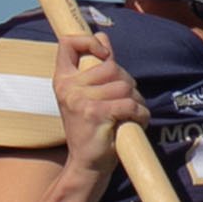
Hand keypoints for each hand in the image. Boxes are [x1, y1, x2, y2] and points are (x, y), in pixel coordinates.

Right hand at [52, 31, 149, 176]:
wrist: (86, 165)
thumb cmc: (90, 130)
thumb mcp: (88, 95)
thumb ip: (95, 66)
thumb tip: (102, 36)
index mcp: (63, 80)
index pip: (69, 43)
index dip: (90, 41)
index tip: (104, 55)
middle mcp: (68, 88)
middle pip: (111, 67)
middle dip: (127, 84)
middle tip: (124, 102)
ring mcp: (80, 100)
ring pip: (124, 86)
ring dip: (136, 101)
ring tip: (129, 115)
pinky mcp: (95, 113)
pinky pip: (129, 103)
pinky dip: (140, 114)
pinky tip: (135, 122)